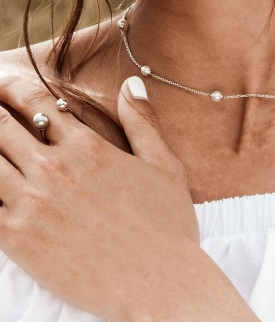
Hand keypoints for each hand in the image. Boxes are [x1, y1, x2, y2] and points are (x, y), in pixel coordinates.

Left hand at [0, 73, 199, 319]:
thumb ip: (142, 120)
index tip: (3, 85)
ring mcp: (33, 203)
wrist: (159, 282)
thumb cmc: (167, 225)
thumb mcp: (165, 164)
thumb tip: (132, 83)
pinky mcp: (18, 238)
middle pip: (1, 127)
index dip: (13, 88)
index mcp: (87, 147)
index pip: (36, 103)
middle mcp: (55, 168)